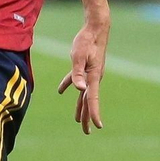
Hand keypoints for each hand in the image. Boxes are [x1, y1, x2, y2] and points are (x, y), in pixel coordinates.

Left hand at [56, 18, 107, 133]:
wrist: (95, 28)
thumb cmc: (86, 41)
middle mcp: (93, 78)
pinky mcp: (85, 67)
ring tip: (77, 120)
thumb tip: (79, 90)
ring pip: (84, 94)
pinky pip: (76, 80)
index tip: (98, 126)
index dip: (94, 114)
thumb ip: (77, 73)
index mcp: (93, 77)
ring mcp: (90, 73)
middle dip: (87, 117)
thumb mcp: (78, 57)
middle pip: (89, 101)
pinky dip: (68, 86)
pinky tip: (61, 91)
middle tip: (87, 132)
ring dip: (80, 107)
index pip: (93, 100)